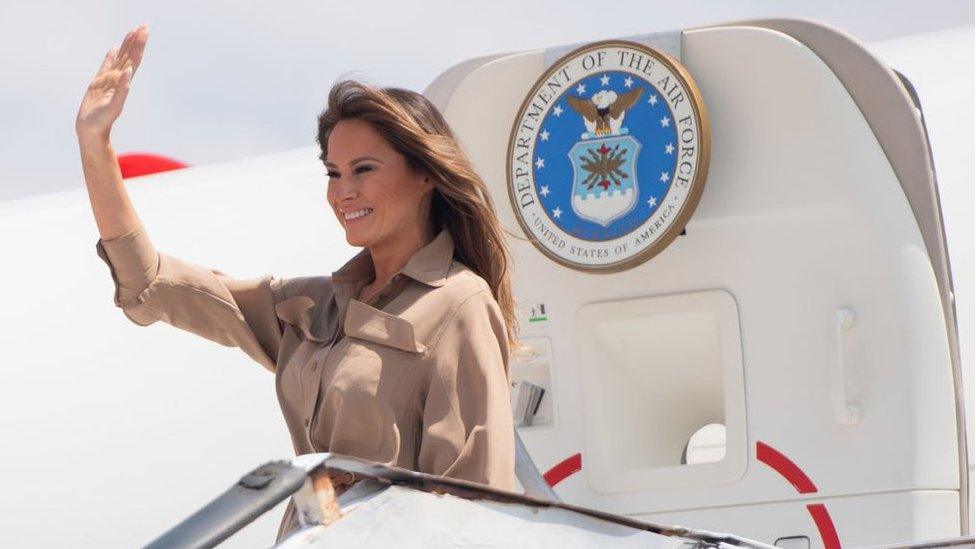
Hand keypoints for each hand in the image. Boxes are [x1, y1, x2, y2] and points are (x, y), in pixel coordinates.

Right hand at [75, 24, 148, 140]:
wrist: (91, 131)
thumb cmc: (102, 121)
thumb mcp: (114, 106)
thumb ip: (122, 89)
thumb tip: (128, 71)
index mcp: (123, 82)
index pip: (134, 60)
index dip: (139, 45)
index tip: (144, 31)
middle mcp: (118, 79)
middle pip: (129, 56)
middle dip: (136, 41)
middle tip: (144, 26)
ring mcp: (108, 81)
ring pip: (120, 58)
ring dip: (127, 45)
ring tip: (132, 32)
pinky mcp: (98, 84)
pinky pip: (106, 66)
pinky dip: (111, 56)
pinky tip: (114, 49)